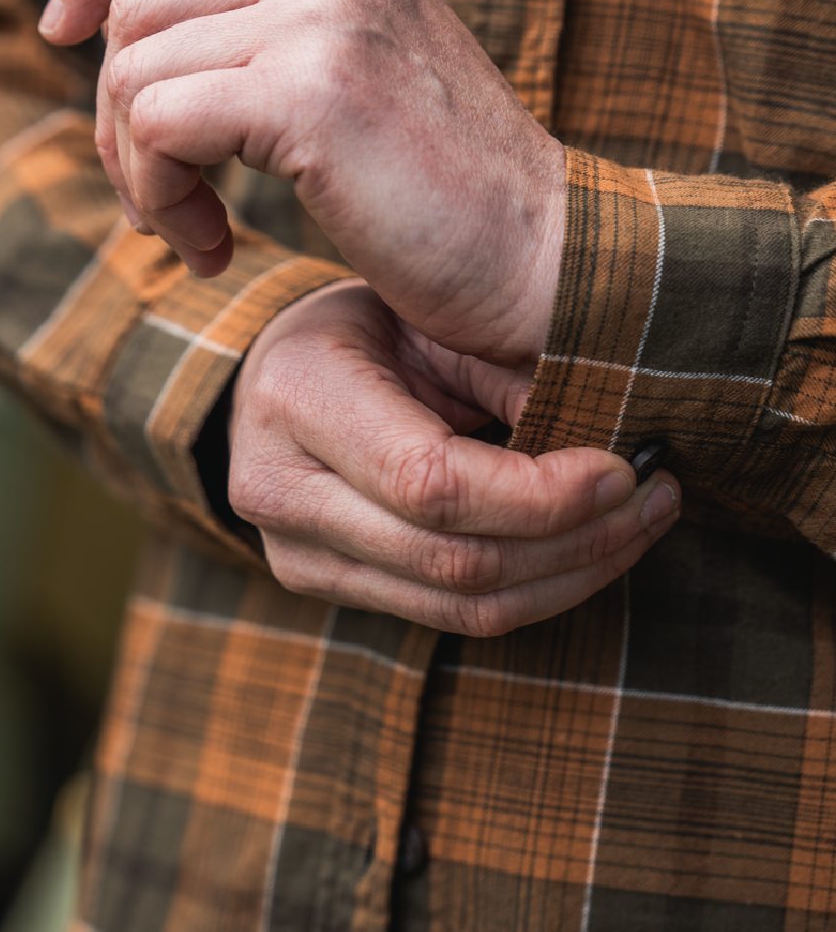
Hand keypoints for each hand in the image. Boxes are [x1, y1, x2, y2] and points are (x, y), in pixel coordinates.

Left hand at [41, 0, 562, 367]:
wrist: (548, 261)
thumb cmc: (455, 204)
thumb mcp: (366, 88)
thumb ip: (278, 44)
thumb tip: (146, 65)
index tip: (64, 32)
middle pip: (138, 6)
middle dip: (116, 115)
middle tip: (160, 201)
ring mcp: (324, 18)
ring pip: (134, 69)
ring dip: (139, 173)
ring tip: (195, 234)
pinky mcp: (311, 93)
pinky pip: (157, 123)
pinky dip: (158, 195)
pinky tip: (211, 249)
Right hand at [228, 282, 679, 635]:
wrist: (274, 376)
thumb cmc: (362, 328)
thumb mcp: (428, 317)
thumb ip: (503, 372)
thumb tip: (615, 439)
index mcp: (300, 397)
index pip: (432, 483)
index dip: (540, 495)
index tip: (624, 471)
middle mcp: (278, 488)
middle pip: (454, 559)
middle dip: (577, 540)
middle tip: (657, 497)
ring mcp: (292, 551)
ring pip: (461, 604)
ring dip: (571, 575)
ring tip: (641, 525)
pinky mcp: (318, 583)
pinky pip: (449, 614)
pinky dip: (533, 589)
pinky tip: (587, 549)